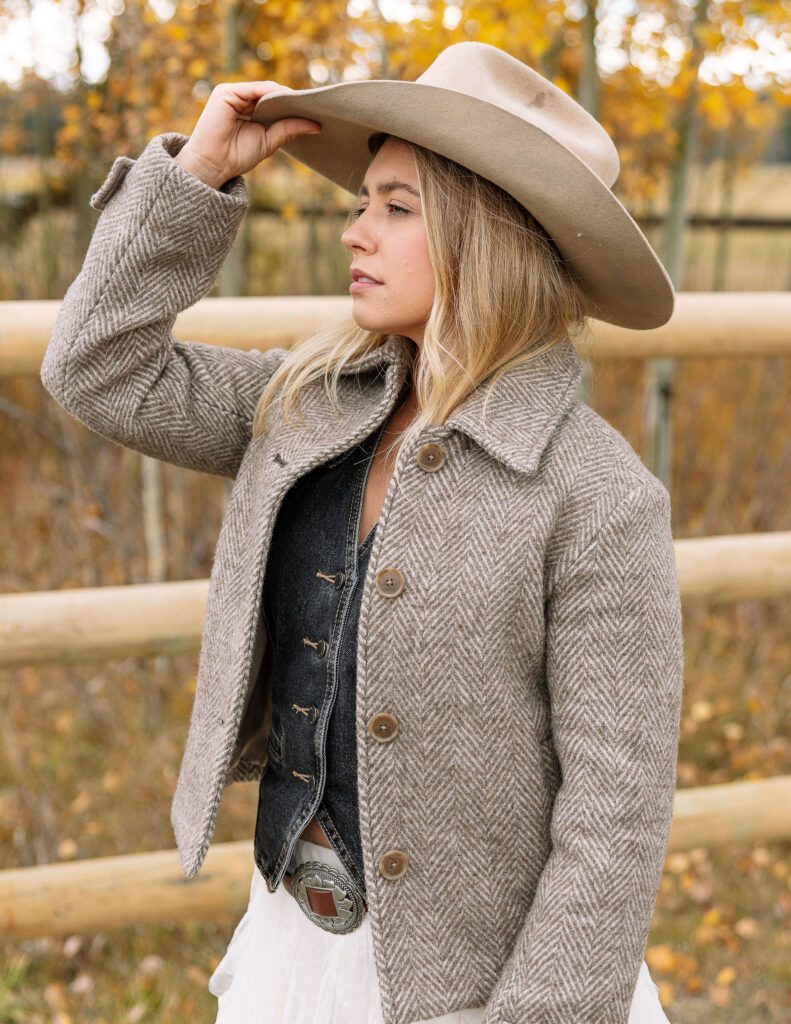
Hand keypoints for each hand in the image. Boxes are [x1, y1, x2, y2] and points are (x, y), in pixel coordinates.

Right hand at [174, 81, 321, 187]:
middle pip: (271, 93)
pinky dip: (272, 93)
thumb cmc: (236, 157)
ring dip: (285, 95)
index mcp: (248, 109)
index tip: (314, 110)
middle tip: (316, 105)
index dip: (293, 105)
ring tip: (305, 103)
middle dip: (291, 99)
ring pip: (265, 89)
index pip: (274, 101)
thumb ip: (289, 129)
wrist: (213, 165)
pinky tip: (288, 100)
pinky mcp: (226, 92)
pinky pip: (255, 89)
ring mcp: (232, 93)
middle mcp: (240, 99)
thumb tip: (316, 124)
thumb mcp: (269, 141)